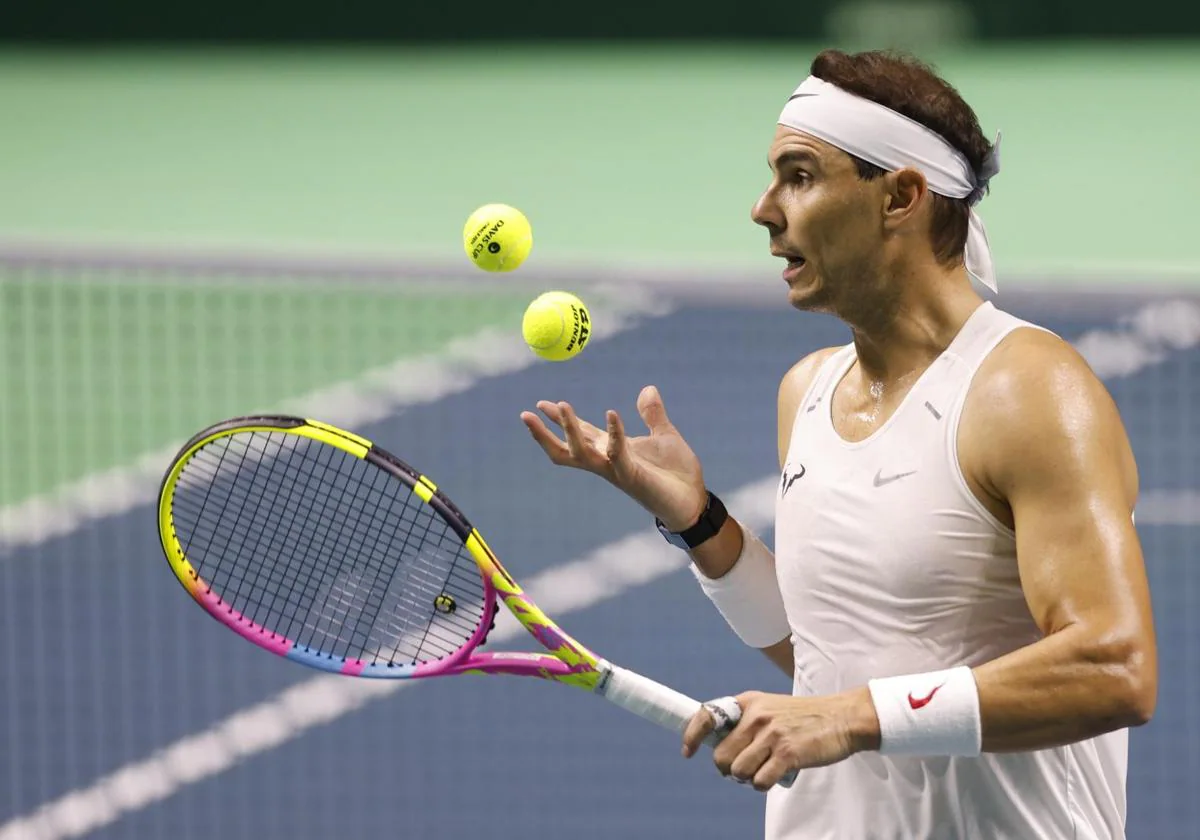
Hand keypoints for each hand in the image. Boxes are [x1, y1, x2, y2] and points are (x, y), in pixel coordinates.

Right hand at [520, 385, 706, 530]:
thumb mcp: (664, 435)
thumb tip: (647, 389)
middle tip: (527, 413)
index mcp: (611, 450)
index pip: (579, 433)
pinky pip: (617, 454)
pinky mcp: (633, 477)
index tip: (540, 404)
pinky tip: (611, 413)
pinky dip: (614, 433)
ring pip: (583, 452)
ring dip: (570, 430)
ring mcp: (617, 471)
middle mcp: (607, 462)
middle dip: (544, 434)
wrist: (693, 501)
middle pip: (567, 449)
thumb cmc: (676, 472)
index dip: (559, 420)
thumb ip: (652, 414)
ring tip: (561, 405)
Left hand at [681, 689, 880, 791]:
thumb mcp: (770, 707)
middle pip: (721, 754)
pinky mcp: (788, 753)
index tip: (688, 751)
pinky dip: (762, 784)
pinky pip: (759, 781)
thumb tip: (720, 746)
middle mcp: (756, 716)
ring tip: (762, 771)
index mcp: (749, 702)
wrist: (841, 718)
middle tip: (742, 769)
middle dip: (727, 768)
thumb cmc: (804, 717)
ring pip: (738, 770)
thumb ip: (746, 721)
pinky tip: (773, 776)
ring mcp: (772, 734)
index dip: (693, 735)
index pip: (708, 715)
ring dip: (747, 778)